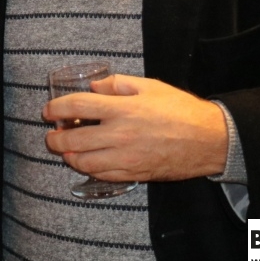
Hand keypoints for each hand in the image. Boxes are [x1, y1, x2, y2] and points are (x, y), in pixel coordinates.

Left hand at [42, 74, 227, 181]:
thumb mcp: (149, 86)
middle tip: (51, 135)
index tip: (48, 111)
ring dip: (69, 156)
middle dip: (55, 139)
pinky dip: (89, 169)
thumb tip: (93, 87)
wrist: (210, 140)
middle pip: (74, 139)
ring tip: (65, 149)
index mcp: (122, 109)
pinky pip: (103, 175)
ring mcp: (127, 158)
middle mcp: (120, 135)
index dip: (57, 108)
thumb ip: (116, 84)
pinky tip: (86, 162)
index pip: (77, 107)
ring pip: (85, 162)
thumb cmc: (180, 110)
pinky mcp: (135, 174)